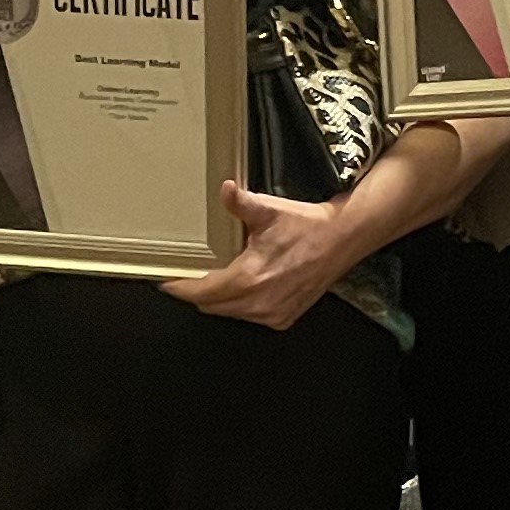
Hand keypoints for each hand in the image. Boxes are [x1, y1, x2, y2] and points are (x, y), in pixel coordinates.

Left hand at [159, 180, 353, 328]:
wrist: (343, 239)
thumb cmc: (309, 226)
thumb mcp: (270, 210)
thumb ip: (241, 203)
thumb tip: (225, 190)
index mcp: (250, 278)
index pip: (201, 292)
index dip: (180, 288)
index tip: (165, 282)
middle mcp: (260, 302)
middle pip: (211, 306)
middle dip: (197, 292)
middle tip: (188, 274)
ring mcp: (273, 314)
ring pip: (230, 313)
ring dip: (219, 298)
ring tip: (216, 277)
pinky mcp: (284, 318)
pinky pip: (250, 316)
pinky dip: (241, 304)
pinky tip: (245, 285)